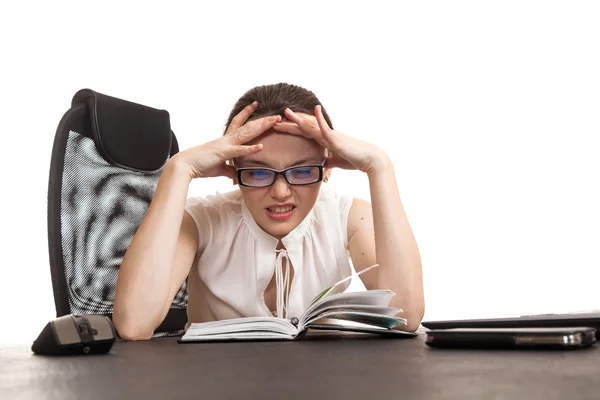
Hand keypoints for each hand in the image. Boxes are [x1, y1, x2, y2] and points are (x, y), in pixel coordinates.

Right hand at [173, 102, 280, 179]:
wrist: (185, 165)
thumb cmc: (201, 165)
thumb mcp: (219, 168)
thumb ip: (229, 170)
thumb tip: (236, 175)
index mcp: (226, 140)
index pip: (239, 123)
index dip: (248, 114)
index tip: (256, 105)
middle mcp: (227, 139)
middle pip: (248, 126)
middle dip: (263, 120)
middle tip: (277, 115)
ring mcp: (226, 144)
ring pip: (247, 133)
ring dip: (261, 128)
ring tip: (274, 122)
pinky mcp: (223, 153)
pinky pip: (239, 151)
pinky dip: (250, 149)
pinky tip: (260, 146)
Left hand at [272, 105, 387, 173]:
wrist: (369, 160)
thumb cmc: (355, 159)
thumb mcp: (337, 162)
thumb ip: (328, 161)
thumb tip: (323, 165)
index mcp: (324, 140)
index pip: (304, 133)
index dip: (291, 130)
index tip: (278, 127)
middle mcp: (326, 135)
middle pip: (304, 127)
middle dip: (288, 124)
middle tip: (273, 120)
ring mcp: (330, 135)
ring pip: (311, 125)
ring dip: (298, 119)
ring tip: (286, 111)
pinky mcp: (336, 139)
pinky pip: (326, 127)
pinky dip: (319, 119)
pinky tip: (314, 109)